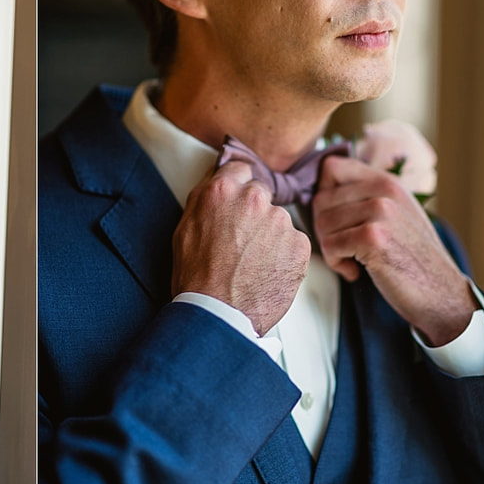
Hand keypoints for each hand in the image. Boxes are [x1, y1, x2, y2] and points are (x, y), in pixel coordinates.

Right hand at [173, 160, 310, 335]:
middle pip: (261, 194)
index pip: (240, 170)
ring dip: (270, 235)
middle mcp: (253, 199)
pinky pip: (294, 243)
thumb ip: (204, 200)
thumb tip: (215, 184)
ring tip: (252, 262)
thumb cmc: (197, 278)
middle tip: (241, 240)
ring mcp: (279, 221)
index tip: (238, 201)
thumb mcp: (184, 230)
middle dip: (254, 212)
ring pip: (278, 220)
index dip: (238, 187)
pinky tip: (266, 271)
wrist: (219, 314)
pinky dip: (284, 255)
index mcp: (221, 191)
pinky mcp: (299, 244)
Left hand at [312, 155, 475, 345]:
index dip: (323, 193)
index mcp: (386, 181)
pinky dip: (336, 263)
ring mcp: (380, 212)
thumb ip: (364, 196)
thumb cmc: (411, 257)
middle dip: (325, 228)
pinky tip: (354, 271)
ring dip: (330, 248)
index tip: (335, 218)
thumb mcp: (395, 214)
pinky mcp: (373, 237)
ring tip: (352, 260)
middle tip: (344, 248)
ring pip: (321, 224)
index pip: (331, 167)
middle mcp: (384, 190)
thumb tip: (320, 188)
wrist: (440, 291)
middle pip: (320, 200)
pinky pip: (329, 245)